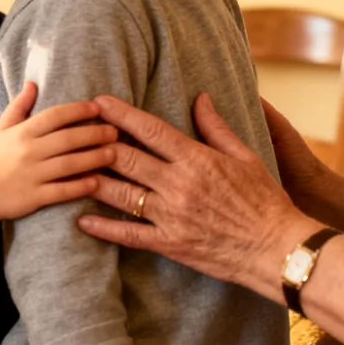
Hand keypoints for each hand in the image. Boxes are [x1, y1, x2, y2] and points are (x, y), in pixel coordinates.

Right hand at [0, 81, 119, 234]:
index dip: (77, 110)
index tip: (98, 107)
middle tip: (114, 131)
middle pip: (67, 139)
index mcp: (22, 132)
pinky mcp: (34, 197)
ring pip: (69, 164)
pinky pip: (62, 191)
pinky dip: (80, 186)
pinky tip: (98, 182)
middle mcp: (28, 151)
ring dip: (94, 158)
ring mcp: (32, 175)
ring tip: (114, 153)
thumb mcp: (1, 128)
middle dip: (94, 133)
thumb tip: (33, 83)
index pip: (54, 116)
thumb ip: (19, 106)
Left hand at [78, 93, 320, 298]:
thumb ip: (216, 128)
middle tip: (74, 131)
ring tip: (69, 169)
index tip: (99, 102)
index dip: (121, 114)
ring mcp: (171, 216)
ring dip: (93, 180)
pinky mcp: (170, 244)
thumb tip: (200, 98)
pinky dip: (104, 227)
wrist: (275, 246)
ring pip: (122, 194)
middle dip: (97, 142)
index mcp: (197, 159)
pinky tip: (82, 220)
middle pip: (127, 158)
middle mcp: (179, 185)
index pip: (151, 130)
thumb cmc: (265, 199)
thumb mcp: (246, 156)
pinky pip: (130, 235)